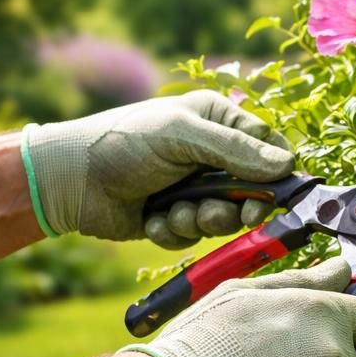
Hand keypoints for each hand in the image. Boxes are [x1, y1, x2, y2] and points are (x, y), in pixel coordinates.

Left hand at [22, 91, 293, 246]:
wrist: (68, 179)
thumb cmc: (124, 142)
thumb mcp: (182, 136)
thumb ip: (235, 150)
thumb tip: (287, 166)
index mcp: (217, 121)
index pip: (269, 146)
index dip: (277, 173)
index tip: (274, 194)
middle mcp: (210, 155)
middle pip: (253, 190)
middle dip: (239, 207)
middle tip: (235, 215)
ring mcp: (192, 188)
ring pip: (224, 218)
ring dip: (202, 220)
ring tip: (177, 212)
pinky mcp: (174, 218)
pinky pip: (193, 235)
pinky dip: (175, 232)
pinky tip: (152, 219)